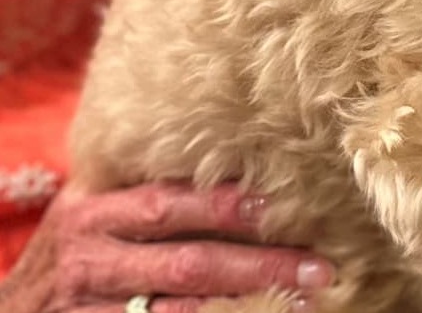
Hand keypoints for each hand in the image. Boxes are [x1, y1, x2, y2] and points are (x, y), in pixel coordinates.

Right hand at [0, 184, 334, 312]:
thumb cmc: (69, 249)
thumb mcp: (92, 208)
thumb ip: (145, 188)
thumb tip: (231, 156)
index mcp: (96, 212)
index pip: (170, 204)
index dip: (227, 206)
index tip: (284, 205)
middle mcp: (93, 260)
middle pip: (187, 265)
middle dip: (258, 266)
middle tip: (320, 267)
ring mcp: (92, 310)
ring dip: (244, 309)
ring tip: (302, 302)